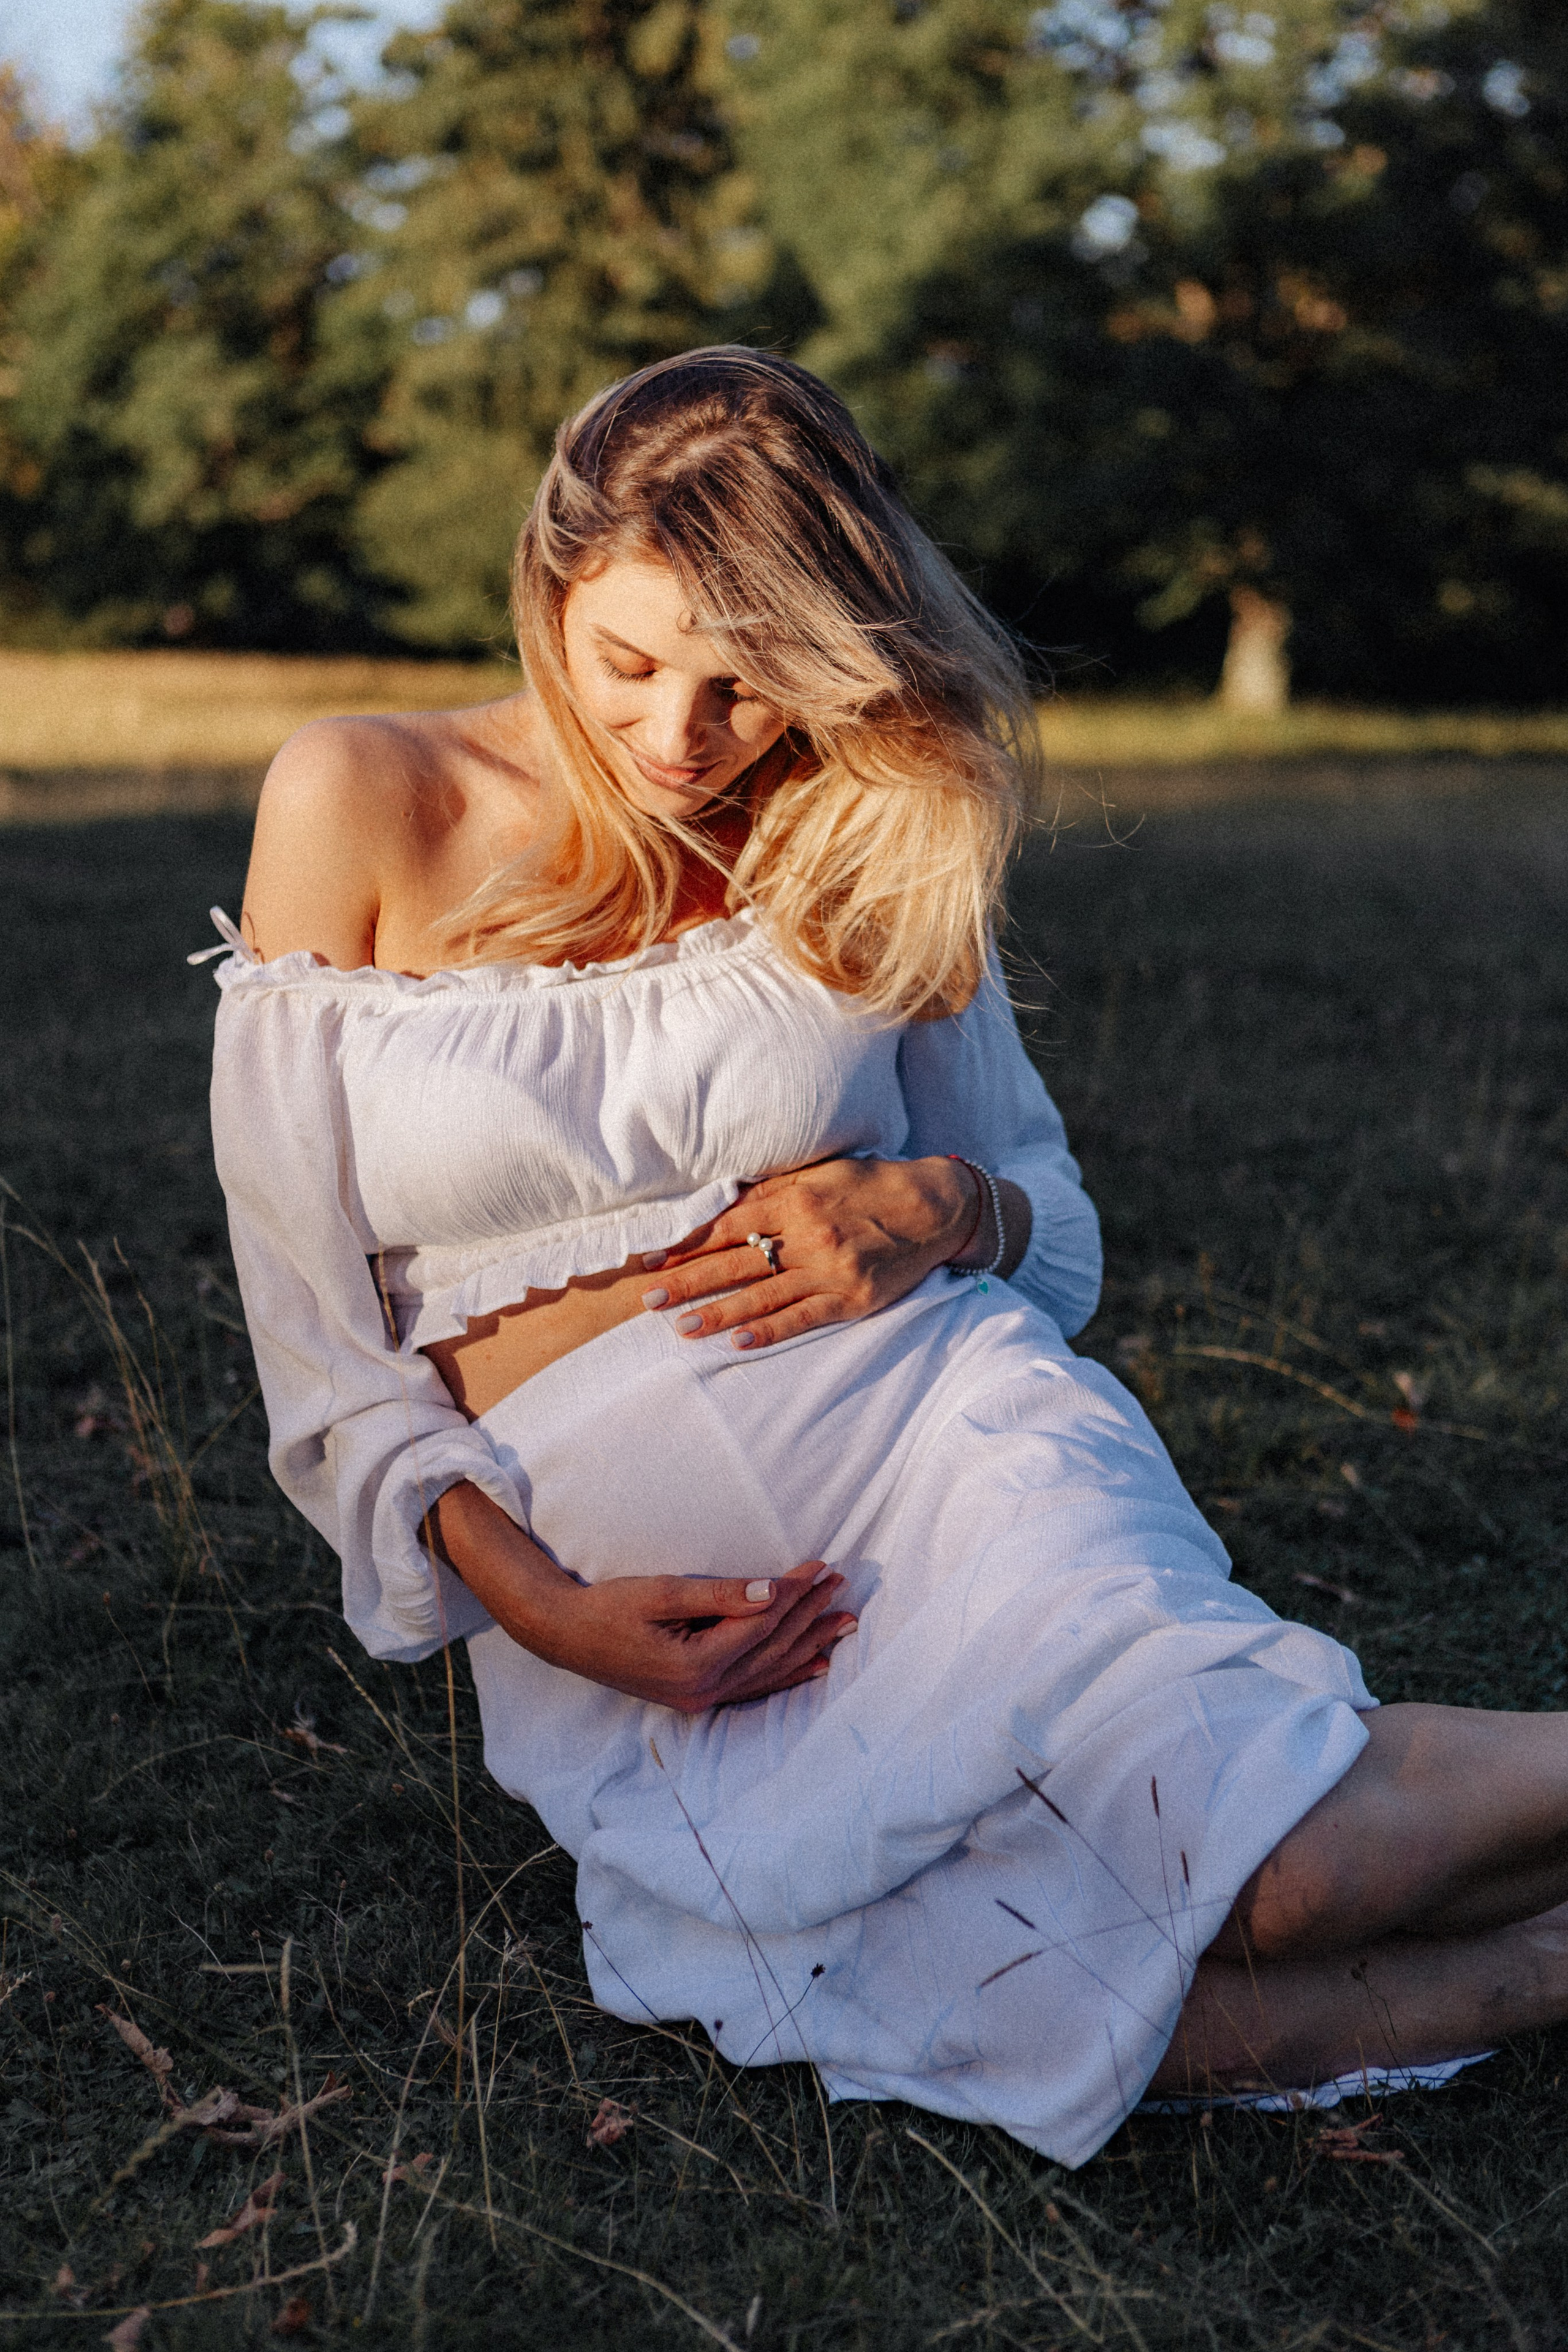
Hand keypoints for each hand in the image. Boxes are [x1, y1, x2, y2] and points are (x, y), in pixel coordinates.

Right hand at [430, 1484, 855, 1711]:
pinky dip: (786, 1674)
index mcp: (696, 1664)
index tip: (821, 1566)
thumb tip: (770, 1591)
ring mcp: (701, 1698)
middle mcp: (704, 1690)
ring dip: (809, 1645)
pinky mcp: (697, 1697)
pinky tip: (813, 1665)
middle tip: (844, 1587)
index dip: (795, 1592)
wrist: (566, 1636)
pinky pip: (753, 1687)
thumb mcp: (660, 1591)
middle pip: (773, 1649)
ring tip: (845, 1625)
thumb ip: (718, 1595)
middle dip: (811, 1616)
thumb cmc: (609, 1607)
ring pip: (770, 1671)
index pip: (761, 1623)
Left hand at [638, 1154, 982, 1350]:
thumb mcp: (818, 1174)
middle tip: (648, 1300)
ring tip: (682, 1328)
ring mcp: (830, 1271)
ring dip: (718, 1314)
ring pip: (763, 1296)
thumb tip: (720, 1208)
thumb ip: (771, 1194)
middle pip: (735, 1264)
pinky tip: (739, 1342)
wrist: (933, 1208)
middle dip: (688, 1283)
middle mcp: (808, 1236)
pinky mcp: (852, 1299)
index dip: (687, 1245)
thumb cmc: (869, 1186)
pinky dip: (769, 1331)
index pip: (727, 1227)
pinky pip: (803, 1318)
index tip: (653, 1260)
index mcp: (795, 1201)